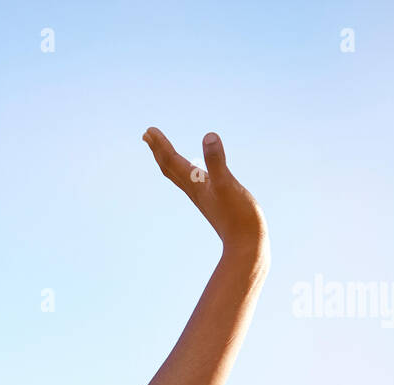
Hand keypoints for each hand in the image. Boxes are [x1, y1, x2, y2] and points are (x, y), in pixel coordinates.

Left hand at [143, 127, 268, 255]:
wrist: (247, 244)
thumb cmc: (238, 215)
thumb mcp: (227, 184)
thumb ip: (216, 161)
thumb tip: (208, 136)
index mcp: (194, 184)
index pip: (171, 161)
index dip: (160, 145)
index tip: (148, 130)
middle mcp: (194, 190)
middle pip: (169, 168)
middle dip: (158, 151)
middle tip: (147, 135)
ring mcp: (203, 197)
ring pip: (180, 176)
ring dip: (170, 161)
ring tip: (165, 151)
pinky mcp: (214, 202)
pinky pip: (195, 183)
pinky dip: (190, 172)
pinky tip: (196, 170)